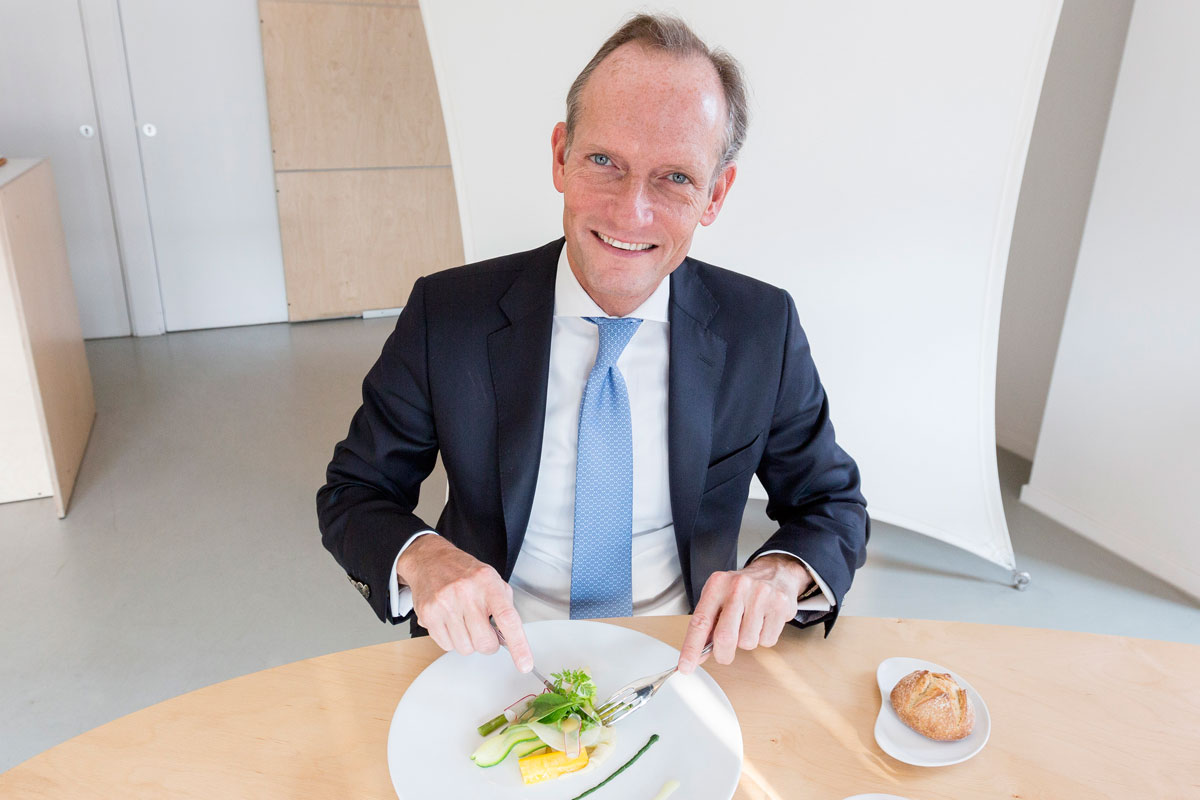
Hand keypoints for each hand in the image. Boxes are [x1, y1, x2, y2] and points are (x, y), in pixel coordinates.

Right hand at [397, 534, 532, 672]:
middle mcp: (466, 593)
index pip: (507, 618)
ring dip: (468, 642)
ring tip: (464, 622)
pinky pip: (446, 646)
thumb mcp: (492, 580)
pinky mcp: (428, 615)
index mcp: (488, 583)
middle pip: (484, 642)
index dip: (518, 645)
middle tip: (484, 630)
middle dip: (488, 644)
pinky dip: (451, 640)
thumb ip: (505, 607)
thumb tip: (510, 639)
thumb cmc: (465, 573)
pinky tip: (450, 622)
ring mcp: (445, 604)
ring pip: (465, 648)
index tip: (525, 664)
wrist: (431, 560)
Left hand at [677, 554, 811, 673]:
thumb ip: (708, 624)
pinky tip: (763, 622)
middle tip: (724, 654)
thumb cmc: (742, 588)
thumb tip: (697, 655)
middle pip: (725, 637)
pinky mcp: (779, 606)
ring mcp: (761, 595)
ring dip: (746, 642)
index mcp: (717, 584)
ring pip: (747, 642)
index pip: (700, 621)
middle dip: (723, 654)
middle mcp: (738, 587)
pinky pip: (767, 641)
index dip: (692, 648)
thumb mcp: (719, 597)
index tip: (685, 666)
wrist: (776, 572)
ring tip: (749, 624)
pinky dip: (763, 639)